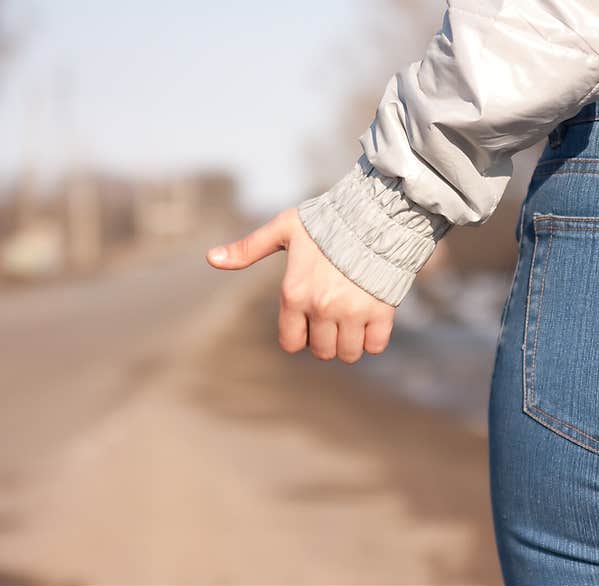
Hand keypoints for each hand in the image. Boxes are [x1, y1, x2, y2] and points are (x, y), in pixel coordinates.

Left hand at [206, 208, 395, 362]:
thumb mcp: (284, 229)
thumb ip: (248, 248)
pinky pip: (375, 346)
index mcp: (294, 293)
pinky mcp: (381, 311)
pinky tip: (372, 319)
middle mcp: (321, 307)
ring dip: (350, 343)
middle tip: (335, 319)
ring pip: (349, 354)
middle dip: (327, 340)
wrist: (375, 213)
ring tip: (354, 321)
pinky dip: (374, 339)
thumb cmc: (327, 221)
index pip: (291, 343)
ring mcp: (352, 311)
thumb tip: (211, 259)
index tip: (311, 321)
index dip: (301, 335)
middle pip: (322, 352)